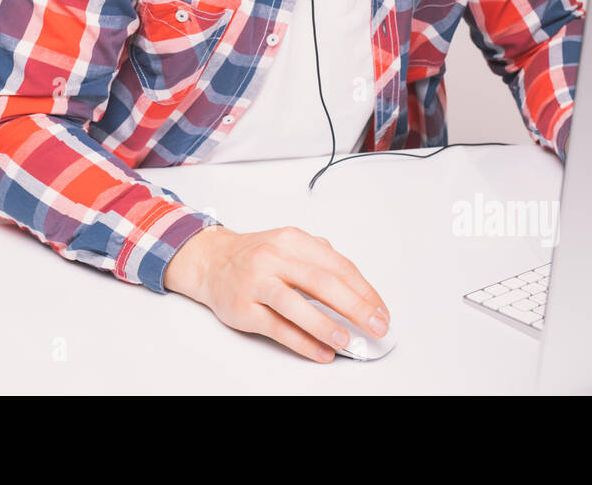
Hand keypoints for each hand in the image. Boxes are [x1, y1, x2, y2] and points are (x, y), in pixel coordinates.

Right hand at [164, 224, 390, 362]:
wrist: (211, 261)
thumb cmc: (256, 257)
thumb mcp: (289, 245)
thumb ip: (321, 260)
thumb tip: (359, 293)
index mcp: (292, 240)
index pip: (337, 265)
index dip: (364, 290)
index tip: (380, 310)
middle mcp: (273, 257)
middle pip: (322, 281)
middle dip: (355, 306)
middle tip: (375, 325)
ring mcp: (256, 282)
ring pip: (296, 304)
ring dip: (326, 325)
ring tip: (347, 341)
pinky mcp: (243, 307)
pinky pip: (277, 327)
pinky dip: (303, 342)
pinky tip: (321, 351)